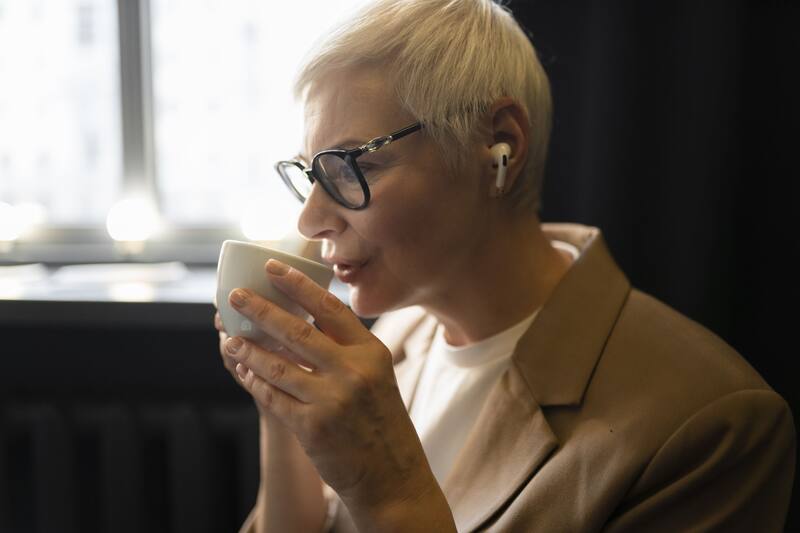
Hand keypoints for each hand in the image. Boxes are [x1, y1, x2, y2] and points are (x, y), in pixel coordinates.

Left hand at [223, 259, 434, 510]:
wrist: (392, 476)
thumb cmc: (382, 422)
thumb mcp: (377, 377)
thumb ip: (347, 350)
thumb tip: (305, 321)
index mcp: (371, 352)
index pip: (329, 308)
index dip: (298, 285)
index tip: (272, 267)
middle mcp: (353, 371)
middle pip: (297, 332)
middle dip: (261, 310)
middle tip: (236, 296)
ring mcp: (332, 400)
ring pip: (277, 364)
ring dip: (248, 349)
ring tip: (230, 338)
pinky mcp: (312, 427)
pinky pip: (273, 396)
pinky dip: (254, 381)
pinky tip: (243, 371)